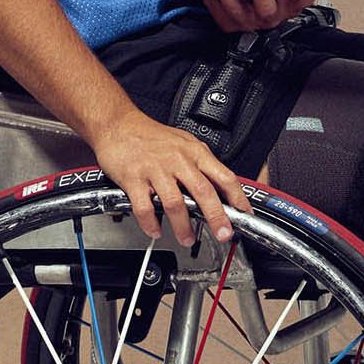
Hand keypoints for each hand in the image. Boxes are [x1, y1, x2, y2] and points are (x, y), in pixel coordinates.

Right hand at [88, 108, 251, 247]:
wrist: (118, 124)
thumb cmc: (151, 136)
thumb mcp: (185, 143)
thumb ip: (202, 164)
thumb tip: (222, 189)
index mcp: (195, 152)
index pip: (224, 176)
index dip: (238, 198)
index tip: (245, 214)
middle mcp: (178, 160)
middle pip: (203, 191)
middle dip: (216, 217)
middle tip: (223, 234)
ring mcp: (155, 169)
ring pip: (175, 203)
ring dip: (183, 226)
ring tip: (188, 239)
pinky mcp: (133, 178)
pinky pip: (144, 207)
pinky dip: (151, 223)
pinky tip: (155, 230)